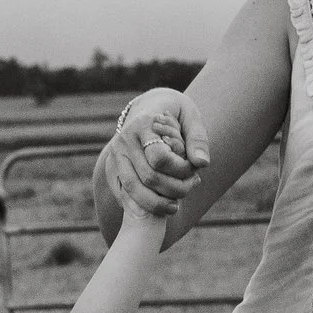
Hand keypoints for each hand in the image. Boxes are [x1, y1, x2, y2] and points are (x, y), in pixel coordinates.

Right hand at [106, 87, 210, 217]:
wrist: (148, 106)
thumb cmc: (175, 113)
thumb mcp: (191, 117)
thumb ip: (198, 139)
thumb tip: (201, 163)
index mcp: (143, 123)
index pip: (160, 158)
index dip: (180, 170)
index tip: (195, 171)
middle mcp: (124, 139)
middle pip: (148, 176)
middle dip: (174, 189)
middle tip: (191, 187)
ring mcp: (115, 155)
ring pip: (132, 188)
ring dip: (157, 203)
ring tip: (176, 206)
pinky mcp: (111, 168)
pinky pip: (123, 193)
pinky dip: (141, 205)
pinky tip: (160, 206)